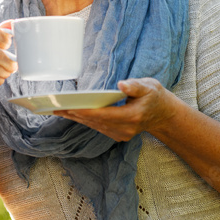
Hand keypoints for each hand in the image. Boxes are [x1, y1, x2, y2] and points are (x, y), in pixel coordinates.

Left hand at [54, 78, 178, 140]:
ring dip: (76, 118)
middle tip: (55, 106)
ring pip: (94, 126)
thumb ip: (135, 86)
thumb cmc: (155, 97)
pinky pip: (97, 127)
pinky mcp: (117, 135)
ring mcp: (121, 134)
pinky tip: (71, 113)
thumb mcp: (149, 86)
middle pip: (95, 122)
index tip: (69, 107)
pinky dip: (84, 120)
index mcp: (133, 116)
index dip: (86, 111)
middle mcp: (125, 129)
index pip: (104, 115)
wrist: (164, 114)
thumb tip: (121, 84)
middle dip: (74, 114)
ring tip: (57, 109)